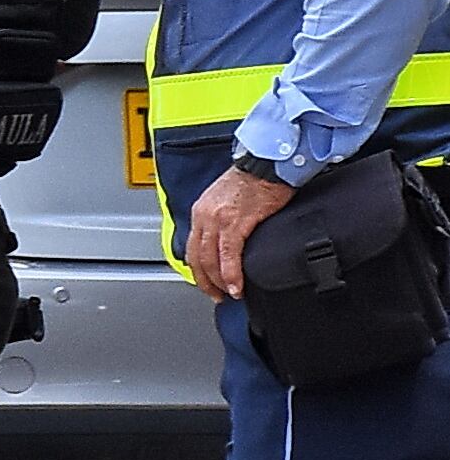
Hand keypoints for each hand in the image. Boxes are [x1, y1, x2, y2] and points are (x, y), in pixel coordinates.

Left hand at [186, 167, 295, 300]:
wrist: (267, 164)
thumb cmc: (254, 179)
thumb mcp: (228, 200)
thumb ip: (223, 220)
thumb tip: (228, 241)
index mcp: (201, 211)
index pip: (192, 247)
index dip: (198, 269)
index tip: (206, 282)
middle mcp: (204, 216)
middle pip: (198, 257)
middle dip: (206, 281)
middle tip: (217, 295)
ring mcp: (218, 219)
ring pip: (210, 259)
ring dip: (219, 282)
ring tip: (229, 294)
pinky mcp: (236, 222)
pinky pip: (228, 255)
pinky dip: (231, 274)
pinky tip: (236, 285)